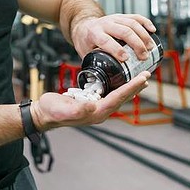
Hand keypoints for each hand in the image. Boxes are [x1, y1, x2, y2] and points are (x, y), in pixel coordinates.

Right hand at [30, 71, 150, 130]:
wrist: (43, 114)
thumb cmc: (51, 111)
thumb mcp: (62, 108)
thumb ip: (76, 109)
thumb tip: (91, 106)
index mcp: (95, 112)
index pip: (118, 97)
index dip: (131, 87)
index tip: (142, 78)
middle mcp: (99, 112)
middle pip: (122, 97)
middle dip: (135, 87)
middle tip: (147, 75)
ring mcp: (96, 108)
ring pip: (118, 96)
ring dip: (129, 87)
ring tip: (140, 79)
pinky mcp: (91, 104)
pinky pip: (110, 94)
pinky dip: (119, 86)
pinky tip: (121, 82)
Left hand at [72, 13, 156, 60]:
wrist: (83, 26)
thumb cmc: (86, 43)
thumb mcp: (85, 54)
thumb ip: (95, 67)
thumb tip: (105, 86)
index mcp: (94, 34)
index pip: (106, 40)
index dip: (116, 49)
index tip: (126, 59)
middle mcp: (105, 24)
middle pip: (123, 31)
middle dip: (136, 44)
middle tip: (144, 57)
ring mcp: (114, 18)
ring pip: (132, 23)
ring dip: (143, 35)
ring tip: (150, 48)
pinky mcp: (121, 16)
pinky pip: (135, 17)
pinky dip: (145, 22)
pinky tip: (152, 30)